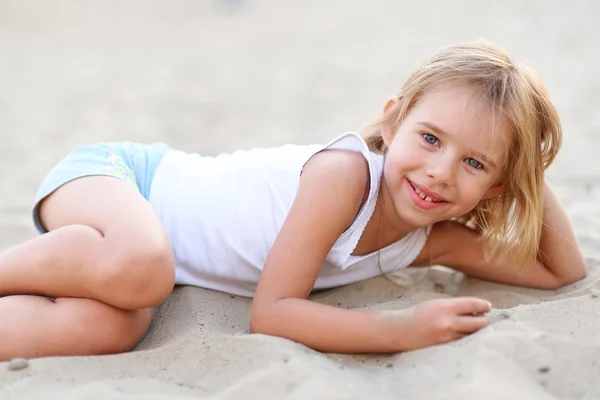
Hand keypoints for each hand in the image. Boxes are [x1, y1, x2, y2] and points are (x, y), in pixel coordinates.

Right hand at [376, 297, 491, 350]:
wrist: (400, 330)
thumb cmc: (417, 315)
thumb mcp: (435, 305)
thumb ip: (453, 307)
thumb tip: (474, 311)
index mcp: (445, 306)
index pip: (473, 305)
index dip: (483, 306)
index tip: (488, 307)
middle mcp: (448, 321)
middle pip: (479, 322)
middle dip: (482, 320)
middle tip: (481, 319)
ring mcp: (447, 336)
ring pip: (472, 334)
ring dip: (474, 331)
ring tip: (471, 327)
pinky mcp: (445, 347)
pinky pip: (462, 343)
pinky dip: (465, 339)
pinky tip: (461, 336)